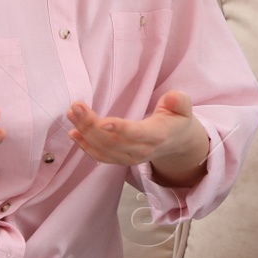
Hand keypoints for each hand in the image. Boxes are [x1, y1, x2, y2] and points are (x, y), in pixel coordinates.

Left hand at [66, 89, 208, 182]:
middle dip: (92, 124)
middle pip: (113, 141)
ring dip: (85, 132)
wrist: (177, 143)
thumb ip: (179, 101)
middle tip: (76, 107)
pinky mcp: (121, 160)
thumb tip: (172, 98)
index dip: (120, 129)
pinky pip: (100, 156)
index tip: (103, 121)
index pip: (137, 134)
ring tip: (72, 114)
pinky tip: (74, 132)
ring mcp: (130, 158)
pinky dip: (85, 146)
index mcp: (157, 136)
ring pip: (103, 149)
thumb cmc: (177, 120)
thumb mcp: (184, 108)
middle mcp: (142, 151)